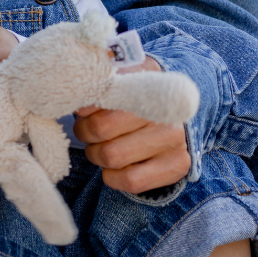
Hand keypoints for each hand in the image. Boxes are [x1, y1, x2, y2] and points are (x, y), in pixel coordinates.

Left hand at [74, 58, 191, 193]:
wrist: (179, 113)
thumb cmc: (139, 95)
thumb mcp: (125, 76)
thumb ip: (103, 78)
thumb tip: (78, 89)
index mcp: (148, 83)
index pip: (102, 95)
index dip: (84, 106)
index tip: (82, 110)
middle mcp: (164, 110)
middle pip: (100, 128)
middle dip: (85, 132)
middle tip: (87, 130)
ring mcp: (175, 139)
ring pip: (111, 156)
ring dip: (96, 154)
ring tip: (100, 147)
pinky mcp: (177, 166)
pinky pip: (130, 180)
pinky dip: (111, 176)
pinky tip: (112, 168)